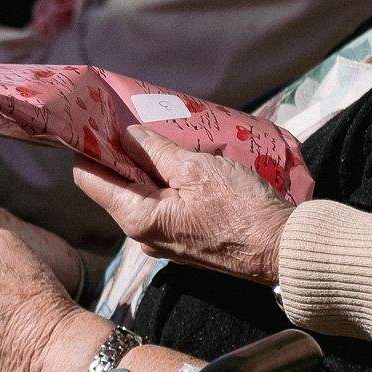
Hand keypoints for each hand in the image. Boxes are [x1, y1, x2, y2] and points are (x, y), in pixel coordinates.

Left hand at [73, 126, 295, 283]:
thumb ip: (155, 151)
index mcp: (138, 218)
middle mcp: (143, 236)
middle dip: (120, 154)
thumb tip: (125, 136)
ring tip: (160, 137)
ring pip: (141, 196)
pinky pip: (163, 207)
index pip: (89, 179)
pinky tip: (182, 163)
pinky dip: (166, 184)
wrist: (283, 249)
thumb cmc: (241, 208)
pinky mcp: (184, 242)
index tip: (96, 122)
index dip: (88, 148)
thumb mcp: (195, 169)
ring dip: (147, 168)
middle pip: (115, 187)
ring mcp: (163, 242)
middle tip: (131, 121)